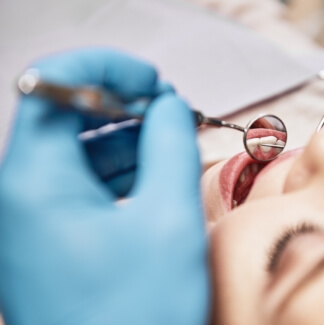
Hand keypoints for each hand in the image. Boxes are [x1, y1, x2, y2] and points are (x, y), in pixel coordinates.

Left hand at [0, 49, 208, 323]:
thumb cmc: (137, 319)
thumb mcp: (169, 218)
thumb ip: (171, 145)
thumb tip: (169, 107)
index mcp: (36, 182)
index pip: (54, 86)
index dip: (106, 69)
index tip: (150, 80)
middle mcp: (22, 195)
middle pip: (67, 115)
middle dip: (123, 102)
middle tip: (170, 107)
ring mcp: (35, 217)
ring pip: (78, 147)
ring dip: (126, 134)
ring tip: (171, 136)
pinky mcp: (55, 235)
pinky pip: (85, 180)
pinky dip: (121, 165)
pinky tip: (155, 168)